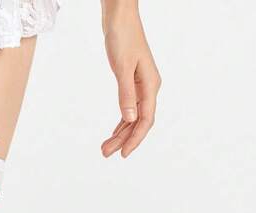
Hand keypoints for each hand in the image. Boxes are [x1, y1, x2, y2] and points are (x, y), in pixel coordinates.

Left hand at [101, 4, 160, 157]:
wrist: (119, 15)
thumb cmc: (122, 36)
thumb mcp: (122, 67)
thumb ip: (126, 94)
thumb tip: (130, 119)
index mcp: (150, 84)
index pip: (145, 120)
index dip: (135, 139)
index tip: (123, 154)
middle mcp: (149, 87)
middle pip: (139, 122)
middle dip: (123, 140)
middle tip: (105, 154)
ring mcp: (141, 84)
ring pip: (133, 117)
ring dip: (120, 133)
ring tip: (105, 148)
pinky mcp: (132, 81)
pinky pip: (129, 108)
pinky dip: (121, 122)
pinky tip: (114, 132)